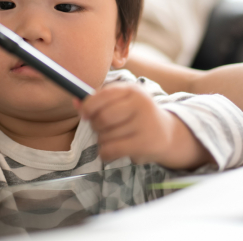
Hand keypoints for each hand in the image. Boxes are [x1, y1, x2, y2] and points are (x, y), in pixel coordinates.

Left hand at [75, 83, 211, 169]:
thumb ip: (97, 101)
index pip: (102, 95)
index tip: (84, 115)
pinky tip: (110, 152)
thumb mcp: (120, 103)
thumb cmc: (136, 116)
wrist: (168, 134)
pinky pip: (111, 150)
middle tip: (101, 129)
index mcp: (132, 89)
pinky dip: (104, 153)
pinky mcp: (146, 143)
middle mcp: (140, 103)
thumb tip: (74, 101)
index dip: (88, 106)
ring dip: (102, 140)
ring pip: (105, 135)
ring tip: (113, 139)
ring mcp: (145, 123)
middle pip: (102, 117)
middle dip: (95, 126)